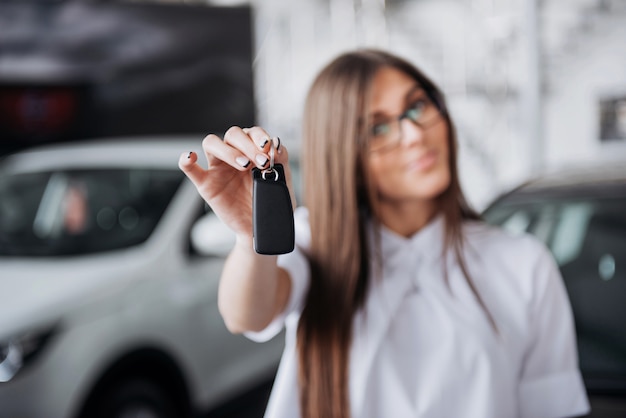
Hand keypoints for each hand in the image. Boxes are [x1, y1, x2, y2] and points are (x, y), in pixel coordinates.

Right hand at [178, 126, 294, 241]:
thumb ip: (281, 161)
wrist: (261, 227)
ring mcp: (218, 168)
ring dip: (228, 150)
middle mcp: (233, 155)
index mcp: (252, 150)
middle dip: (248, 145)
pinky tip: (191, 157)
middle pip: (232, 134)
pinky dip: (186, 160)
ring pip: (211, 143)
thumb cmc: (270, 202)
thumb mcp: (281, 181)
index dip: (259, 136)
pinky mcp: (205, 184)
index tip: (268, 148)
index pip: (251, 132)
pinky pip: (190, 169)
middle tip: (261, 162)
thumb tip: (276, 143)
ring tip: (244, 165)